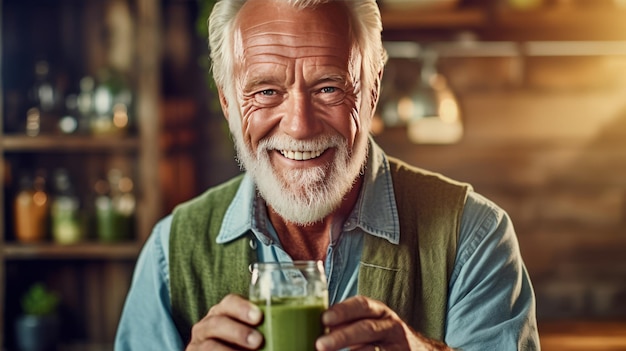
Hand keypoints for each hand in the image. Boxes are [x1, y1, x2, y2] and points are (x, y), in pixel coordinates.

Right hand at [186, 294, 263, 350]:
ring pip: (209, 346)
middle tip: (258, 341)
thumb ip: (267, 328)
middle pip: (217, 323)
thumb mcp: (253, 332)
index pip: (230, 303)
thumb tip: (301, 327)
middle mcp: (207, 326)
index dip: (242, 307)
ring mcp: (198, 344)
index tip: (259, 316)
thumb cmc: (244, 345)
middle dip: (238, 331)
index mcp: (224, 313)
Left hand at [315, 296, 452, 350]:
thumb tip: (317, 328)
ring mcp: (398, 346)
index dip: (343, 310)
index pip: (362, 305)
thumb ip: (348, 323)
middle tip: (320, 344)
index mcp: (380, 312)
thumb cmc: (384, 337)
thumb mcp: (370, 324)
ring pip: (374, 350)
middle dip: (342, 336)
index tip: (324, 318)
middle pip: (367, 328)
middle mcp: (391, 327)